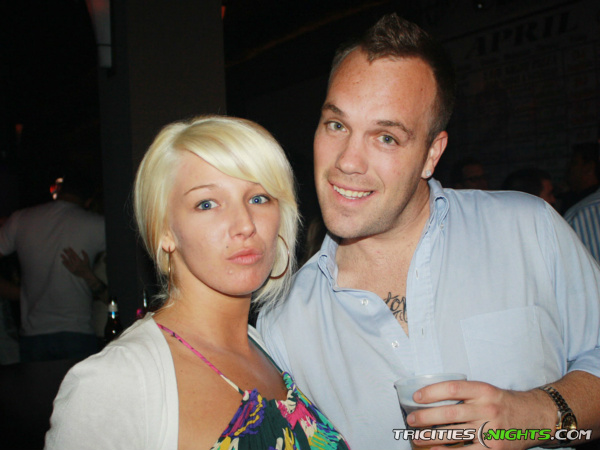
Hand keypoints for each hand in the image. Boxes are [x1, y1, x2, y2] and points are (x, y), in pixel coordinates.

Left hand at [61, 247, 92, 277]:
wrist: (86, 274)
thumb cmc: (86, 266)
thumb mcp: (87, 260)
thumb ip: (85, 254)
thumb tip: (82, 250)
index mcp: (79, 261)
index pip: (74, 254)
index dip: (71, 251)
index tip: (68, 247)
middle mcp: (76, 264)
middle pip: (70, 257)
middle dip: (67, 252)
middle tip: (63, 249)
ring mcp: (73, 267)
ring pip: (68, 261)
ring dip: (64, 257)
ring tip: (61, 254)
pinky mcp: (71, 271)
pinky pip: (67, 266)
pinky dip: (65, 264)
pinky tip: (62, 260)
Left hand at [407, 380, 554, 449]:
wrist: (535, 417)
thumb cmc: (503, 403)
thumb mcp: (486, 391)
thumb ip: (464, 394)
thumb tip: (431, 399)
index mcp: (483, 390)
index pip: (452, 388)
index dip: (432, 392)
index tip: (416, 397)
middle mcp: (487, 408)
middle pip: (449, 414)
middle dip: (425, 418)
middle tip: (411, 420)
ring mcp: (491, 430)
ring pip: (454, 434)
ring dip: (431, 437)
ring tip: (416, 437)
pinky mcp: (494, 448)